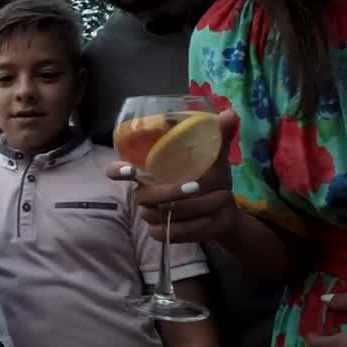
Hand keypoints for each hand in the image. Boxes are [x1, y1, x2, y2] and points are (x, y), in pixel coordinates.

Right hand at [106, 110, 239, 243]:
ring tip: (219, 198)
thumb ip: (218, 136)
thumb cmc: (212, 179)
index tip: (128, 169)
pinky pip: (170, 232)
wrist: (222, 211)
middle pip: (144, 196)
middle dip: (171, 192)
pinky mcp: (160, 232)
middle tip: (197, 186)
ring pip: (161, 214)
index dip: (117, 170)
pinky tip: (210, 218)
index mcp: (148, 171)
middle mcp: (144, 192)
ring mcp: (150, 214)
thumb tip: (229, 114)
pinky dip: (194, 226)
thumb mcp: (215, 157)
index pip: (117, 170)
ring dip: (194, 208)